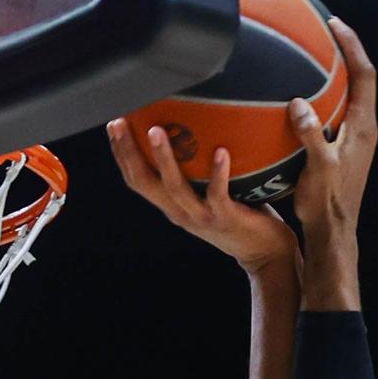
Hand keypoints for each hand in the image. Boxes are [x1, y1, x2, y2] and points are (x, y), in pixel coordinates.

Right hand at [107, 119, 300, 275]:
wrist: (263, 254)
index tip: (114, 125)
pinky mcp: (225, 219)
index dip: (122, 155)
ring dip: (163, 159)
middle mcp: (180, 213)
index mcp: (172, 206)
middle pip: (145, 183)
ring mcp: (202, 217)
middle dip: (128, 153)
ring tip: (156, 131)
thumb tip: (193, 129)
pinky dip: (218, 173)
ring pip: (175, 188)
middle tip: (120, 124)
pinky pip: (218, 195)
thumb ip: (196, 173)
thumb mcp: (207, 196)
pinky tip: (221, 152)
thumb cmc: (240, 217)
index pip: (138, 180)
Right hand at [289, 19, 377, 247]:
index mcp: (364, 128)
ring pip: (347, 97)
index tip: (334, 24)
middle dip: (343, 53)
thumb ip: (311, 135)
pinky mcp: (342, 153)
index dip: (352, 45)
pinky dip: (319, 101)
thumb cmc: (326, 205)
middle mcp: (363, 130)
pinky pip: (333, 115)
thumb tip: (298, 104)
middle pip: (359, 79)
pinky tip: (295, 104)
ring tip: (310, 59)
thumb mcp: (318, 169)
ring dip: (333, 76)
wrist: (332, 235)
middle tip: (322, 33)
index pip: (364, 74)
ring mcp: (354, 142)